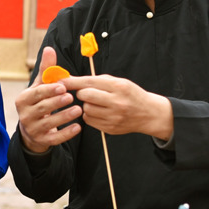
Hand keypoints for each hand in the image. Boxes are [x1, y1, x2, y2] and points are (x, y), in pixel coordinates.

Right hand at [15, 47, 81, 153]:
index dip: (49, 90)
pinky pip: (55, 138)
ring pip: (49, 123)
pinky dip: (66, 133)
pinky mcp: (42, 140)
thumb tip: (50, 49)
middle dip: (56, 102)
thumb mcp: (40, 86)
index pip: (36, 94)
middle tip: (71, 97)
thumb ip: (46, 70)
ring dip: (64, 116)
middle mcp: (25, 115)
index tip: (62, 86)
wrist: (32, 128)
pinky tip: (78, 127)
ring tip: (78, 110)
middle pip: (41, 108)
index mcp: (23, 100)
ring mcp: (33, 129)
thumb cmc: (39, 101)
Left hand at [59, 73, 173, 140]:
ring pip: (86, 109)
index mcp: (118, 86)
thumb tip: (70, 79)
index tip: (59, 81)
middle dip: (82, 93)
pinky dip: (91, 115)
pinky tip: (100, 112)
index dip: (72, 81)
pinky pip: (90, 121)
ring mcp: (114, 117)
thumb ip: (96, 80)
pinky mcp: (110, 128)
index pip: (89, 82)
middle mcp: (116, 102)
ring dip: (87, 105)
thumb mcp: (118, 82)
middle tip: (87, 93)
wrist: (148, 113)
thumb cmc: (130, 94)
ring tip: (97, 103)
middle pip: (85, 96)